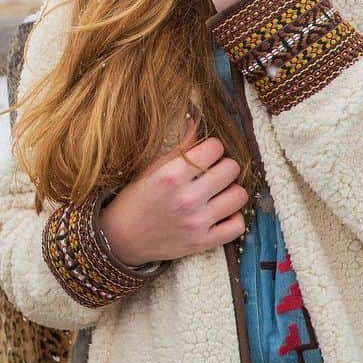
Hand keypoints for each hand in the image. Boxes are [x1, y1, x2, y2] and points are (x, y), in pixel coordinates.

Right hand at [98, 113, 248, 264]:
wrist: (122, 237)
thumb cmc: (136, 198)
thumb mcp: (151, 168)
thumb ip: (177, 146)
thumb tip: (195, 120)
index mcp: (172, 174)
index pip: (215, 148)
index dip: (211, 148)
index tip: (204, 154)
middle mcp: (187, 198)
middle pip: (231, 168)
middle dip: (223, 166)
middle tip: (212, 172)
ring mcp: (197, 222)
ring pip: (239, 195)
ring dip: (231, 191)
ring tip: (218, 192)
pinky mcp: (203, 242)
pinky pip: (238, 226)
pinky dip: (232, 218)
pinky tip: (220, 213)